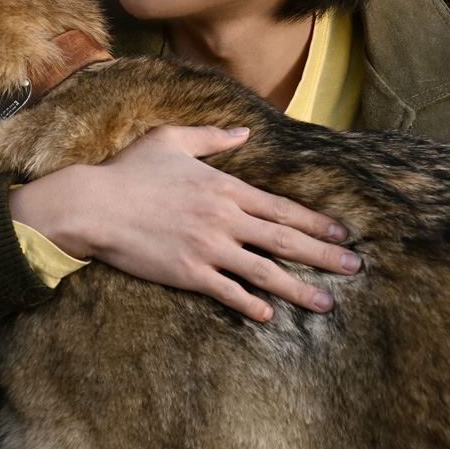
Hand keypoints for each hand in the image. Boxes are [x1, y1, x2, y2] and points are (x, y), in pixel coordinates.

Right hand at [8, 125, 359, 321]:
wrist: (94, 204)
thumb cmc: (129, 171)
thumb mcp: (171, 140)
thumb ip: (212, 138)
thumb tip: (243, 133)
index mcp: (224, 187)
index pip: (282, 207)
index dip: (316, 221)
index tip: (343, 232)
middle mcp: (224, 219)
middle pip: (285, 239)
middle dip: (324, 255)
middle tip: (355, 267)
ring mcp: (208, 248)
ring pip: (265, 271)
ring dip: (298, 289)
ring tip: (326, 303)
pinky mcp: (188, 273)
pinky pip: (228, 292)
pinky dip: (251, 304)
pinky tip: (269, 315)